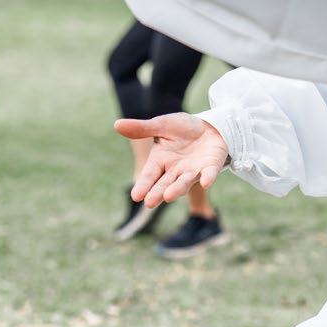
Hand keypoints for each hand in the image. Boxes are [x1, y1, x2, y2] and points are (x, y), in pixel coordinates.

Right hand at [115, 113, 229, 207]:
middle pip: (164, 184)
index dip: (143, 185)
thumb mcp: (162, 125)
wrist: (208, 127)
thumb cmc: (182, 128)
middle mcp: (175, 170)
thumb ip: (143, 128)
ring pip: (184, 182)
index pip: (149, 175)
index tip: (135, 196)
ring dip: (177, 189)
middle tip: (149, 203)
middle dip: (157, 193)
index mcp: (161, 160)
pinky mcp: (210, 167)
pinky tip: (205, 183)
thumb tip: (116, 124)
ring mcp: (192, 171)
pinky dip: (207, 178)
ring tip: (168, 196)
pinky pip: (208, 174)